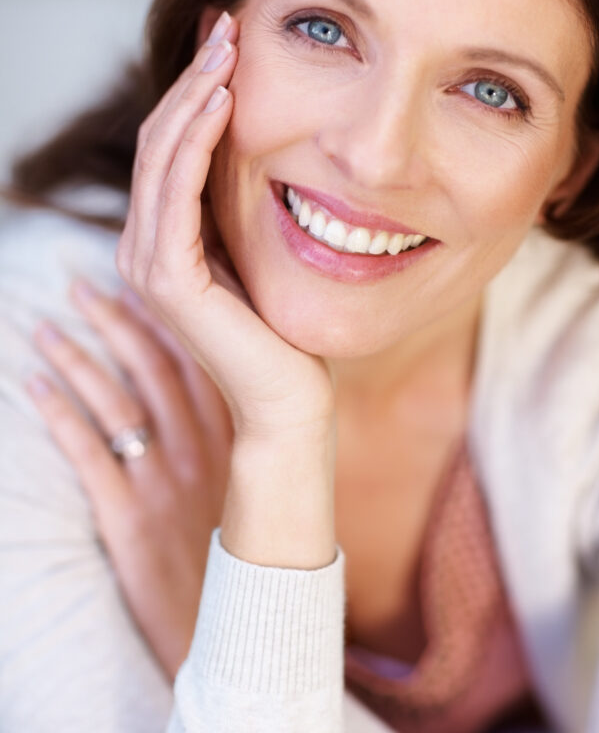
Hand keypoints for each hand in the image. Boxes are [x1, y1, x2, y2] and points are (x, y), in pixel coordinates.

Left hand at [26, 279, 232, 678]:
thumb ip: (239, 440)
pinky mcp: (130, 519)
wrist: (244, 628)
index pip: (197, 361)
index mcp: (232, 439)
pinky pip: (89, 456)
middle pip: (152, 369)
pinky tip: (33, 388)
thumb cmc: (248, 556)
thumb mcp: (253, 488)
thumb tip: (228, 395)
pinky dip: (60, 416)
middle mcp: (200, 450)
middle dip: (116, 322)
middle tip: (82, 286)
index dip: (165, 318)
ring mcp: (164, 482)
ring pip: (117, 403)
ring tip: (47, 327)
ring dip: (79, 360)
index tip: (141, 282)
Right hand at [115, 10, 334, 442]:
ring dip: (194, 95)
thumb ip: (240, 197)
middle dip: (194, 77)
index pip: (170, 145)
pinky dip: (197, 140)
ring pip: (162, 155)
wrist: (290, 399)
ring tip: (227, 47)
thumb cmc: (285, 326)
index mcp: (163, 237)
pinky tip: (223, 101)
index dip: (195, 87)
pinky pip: (176, 191)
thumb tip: (260, 136)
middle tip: (228, 23)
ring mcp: (149, 262)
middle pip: (160, 139)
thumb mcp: (259, 243)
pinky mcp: (168, 278)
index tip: (231, 38)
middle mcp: (144, 245)